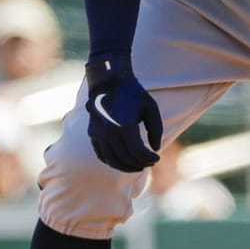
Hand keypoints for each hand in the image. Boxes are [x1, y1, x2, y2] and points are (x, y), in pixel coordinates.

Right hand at [84, 54, 161, 172]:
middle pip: (126, 159)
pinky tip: (123, 161)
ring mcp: (98, 133)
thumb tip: (155, 148)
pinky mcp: (92, 133)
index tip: (157, 158)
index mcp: (125, 125)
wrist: (109, 81)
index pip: (138, 153)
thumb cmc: (133, 93)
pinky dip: (113, 162)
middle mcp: (110, 132)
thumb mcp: (151, 108)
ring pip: (113, 161)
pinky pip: (102, 155)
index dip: (150, 159)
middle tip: (149, 163)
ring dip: (127, 167)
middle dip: (141, 164)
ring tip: (138, 165)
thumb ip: (156, 130)